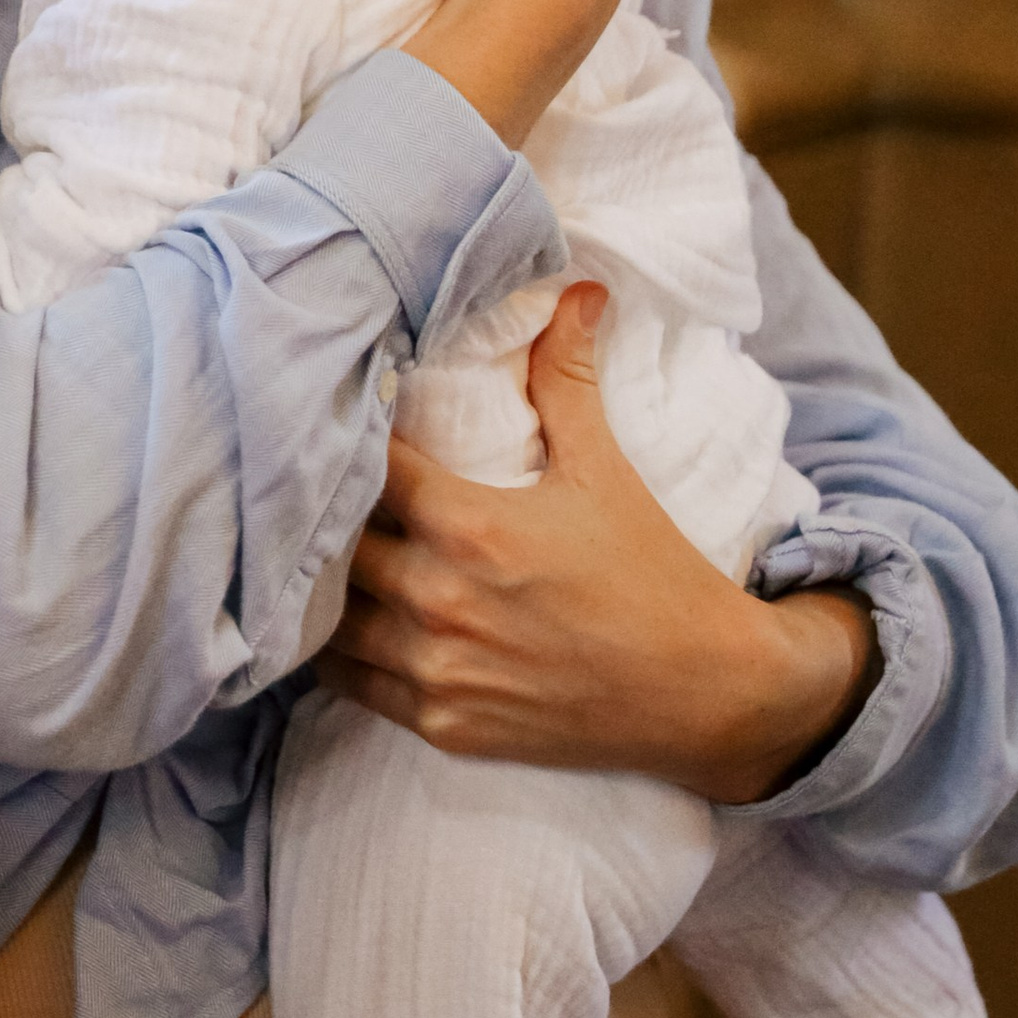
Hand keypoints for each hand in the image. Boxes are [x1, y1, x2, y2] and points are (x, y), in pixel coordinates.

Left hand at [324, 284, 876, 802]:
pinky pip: (353, 685)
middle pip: (333, 546)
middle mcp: (440, 601)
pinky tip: (334, 624)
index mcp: (471, 528)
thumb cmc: (654, 576)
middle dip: (324, 516)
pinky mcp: (440, 727)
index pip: (366, 468)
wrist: (707, 695)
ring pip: (329, 623)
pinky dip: (339, 654)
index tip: (333, 419)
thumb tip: (572, 290)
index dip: (344, 441)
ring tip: (311, 556)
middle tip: (310, 489)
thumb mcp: (606, 470)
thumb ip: (567, 379)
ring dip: (320, 589)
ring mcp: (436, 672)